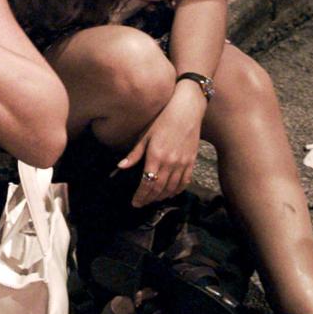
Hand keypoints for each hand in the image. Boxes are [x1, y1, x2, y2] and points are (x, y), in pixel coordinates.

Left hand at [117, 86, 207, 206]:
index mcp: (156, 156)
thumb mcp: (146, 135)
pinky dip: (177, 190)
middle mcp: (170, 163)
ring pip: (172, 188)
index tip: (135, 202)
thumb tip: (120, 167)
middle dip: (149, 199)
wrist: (187, 110)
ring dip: (162, 197)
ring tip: (153, 199)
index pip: (147, 183)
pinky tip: (170, 192)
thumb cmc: (163, 119)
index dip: (141, 195)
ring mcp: (183, 163)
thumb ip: (134, 154)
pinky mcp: (192, 161)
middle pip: (159, 188)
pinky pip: (185, 182)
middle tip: (142, 203)